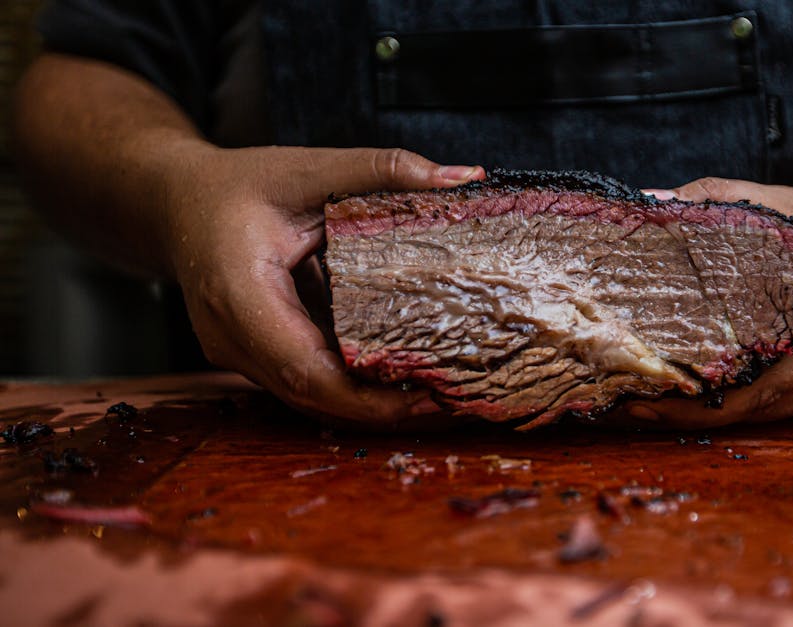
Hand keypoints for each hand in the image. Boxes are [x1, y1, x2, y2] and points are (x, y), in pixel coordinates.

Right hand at [161, 142, 484, 427]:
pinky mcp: (249, 355)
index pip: (304, 368)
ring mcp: (234, 353)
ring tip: (432, 398)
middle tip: (447, 404)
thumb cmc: (236, 184)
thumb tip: (465, 176)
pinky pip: (300, 382)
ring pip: (305, 398)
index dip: (364, 395)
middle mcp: (229, 336)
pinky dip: (347, 387)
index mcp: (238, 292)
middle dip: (378, 409)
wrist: (175, 202)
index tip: (423, 397)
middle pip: (309, 395)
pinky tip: (395, 380)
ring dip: (366, 404)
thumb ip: (382, 169)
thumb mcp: (309, 167)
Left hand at [629, 178, 792, 427]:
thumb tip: (646, 203)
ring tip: (645, 403)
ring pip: (765, 414)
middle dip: (689, 411)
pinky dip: (733, 401)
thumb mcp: (779, 203)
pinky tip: (689, 392)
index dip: (699, 395)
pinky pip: (778, 407)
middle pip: (757, 407)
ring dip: (705, 412)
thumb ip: (714, 201)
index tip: (644, 393)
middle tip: (628, 405)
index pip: (761, 380)